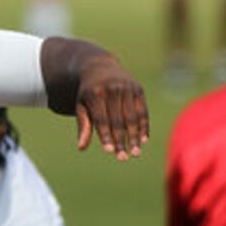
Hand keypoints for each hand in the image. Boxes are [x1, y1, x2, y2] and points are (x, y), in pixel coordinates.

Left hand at [42, 38, 149, 159]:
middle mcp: (111, 89)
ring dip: (135, 137)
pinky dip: (144, 126)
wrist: (99, 67)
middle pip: (118, 120)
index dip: (105, 136)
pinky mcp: (137, 89)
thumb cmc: (88, 93)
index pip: (101, 119)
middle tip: (124, 157)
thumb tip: (81, 148)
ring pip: (132, 117)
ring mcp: (126, 88)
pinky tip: (144, 140)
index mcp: (94, 94)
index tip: (109, 151)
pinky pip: (142, 111)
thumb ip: (83, 125)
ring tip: (135, 153)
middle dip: (121, 140)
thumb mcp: (81, 105)